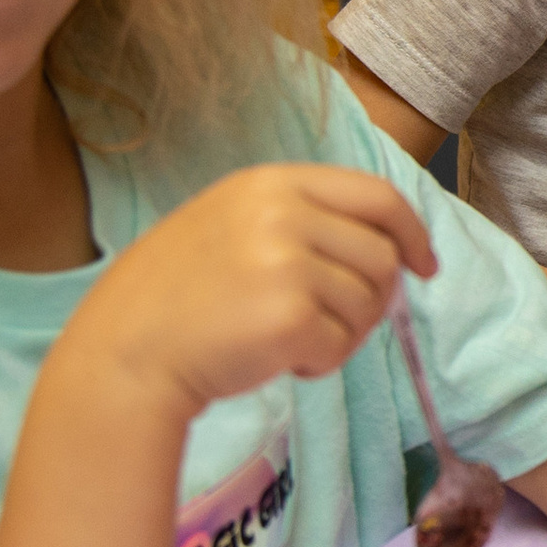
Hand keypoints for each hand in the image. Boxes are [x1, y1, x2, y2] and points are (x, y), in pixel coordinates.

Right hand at [59, 163, 435, 422]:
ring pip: (370, 303)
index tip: (424, 264)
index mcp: (271, 183)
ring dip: (344, 333)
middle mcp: (282, 213)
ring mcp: (287, 262)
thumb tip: (394, 245)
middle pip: (383, 256)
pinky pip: (344, 343)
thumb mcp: (234, 226)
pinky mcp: (291, 316)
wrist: (123, 353)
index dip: (412, 232)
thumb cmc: (180, 298)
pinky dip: (323, 362)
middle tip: (332, 324)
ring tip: (289, 341)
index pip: (377, 195)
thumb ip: (305, 220)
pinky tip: (279, 361)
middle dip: (373, 298)